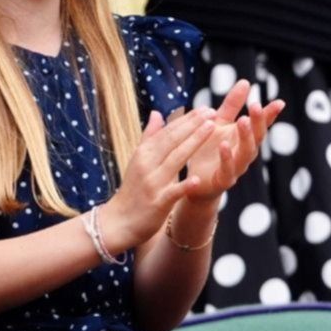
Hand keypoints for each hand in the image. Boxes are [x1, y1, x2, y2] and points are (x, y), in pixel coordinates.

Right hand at [96, 107, 215, 251]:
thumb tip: (156, 113)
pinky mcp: (157, 203)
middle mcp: (147, 165)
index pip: (168, 132)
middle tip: (212, 111)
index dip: (187, 119)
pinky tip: (197, 179)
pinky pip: (172, 192)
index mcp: (144, 154)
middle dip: (194, 124)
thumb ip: (149, 137)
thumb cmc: (132, 190)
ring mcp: (152, 184)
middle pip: (173, 141)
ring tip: (212, 128)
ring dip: (194, 142)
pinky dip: (184, 186)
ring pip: (175, 160)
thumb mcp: (138, 160)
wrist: (118, 222)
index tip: (205, 108)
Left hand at [184, 80, 283, 206]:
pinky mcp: (222, 181)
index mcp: (245, 139)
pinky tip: (223, 145)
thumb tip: (246, 82)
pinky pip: (227, 171)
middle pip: (256, 138)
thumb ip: (232, 105)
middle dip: (258, 123)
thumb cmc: (210, 151)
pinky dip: (226, 159)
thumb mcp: (219, 123)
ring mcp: (236, 169)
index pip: (260, 125)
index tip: (279, 103)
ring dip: (245, 138)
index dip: (269, 115)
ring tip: (243, 121)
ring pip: (245, 155)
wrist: (196, 183)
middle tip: (256, 106)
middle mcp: (244, 154)